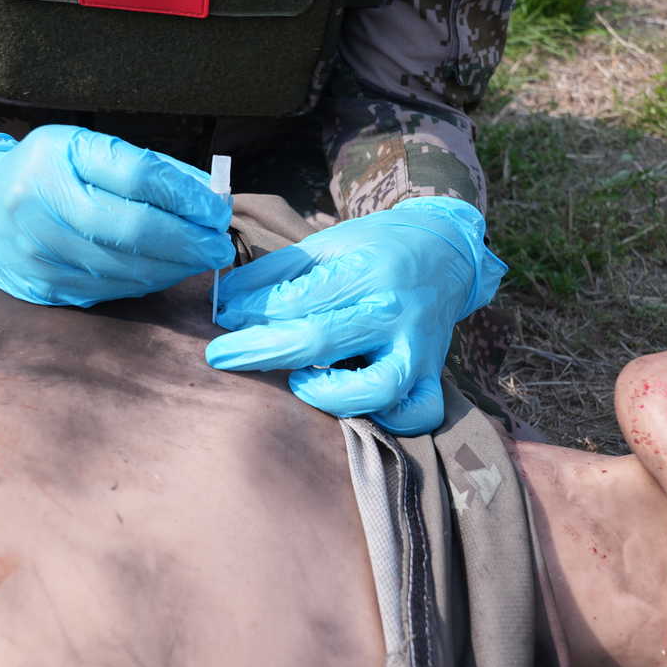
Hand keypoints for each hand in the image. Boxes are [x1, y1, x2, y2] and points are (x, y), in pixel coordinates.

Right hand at [0, 126, 232, 306]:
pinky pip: (110, 290)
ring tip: (200, 257)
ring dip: (174, 267)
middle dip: (188, 241)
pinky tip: (167, 272)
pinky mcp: (43, 287)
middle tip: (220, 246)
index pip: (135, 177)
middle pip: (132, 230)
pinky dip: (148, 283)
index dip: (185, 196)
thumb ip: (148, 168)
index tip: (217, 208)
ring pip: (125, 268)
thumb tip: (210, 197)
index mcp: (54, 158)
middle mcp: (38, 205)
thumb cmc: (47, 173)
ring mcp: (37, 252)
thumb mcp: (87, 149)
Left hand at [205, 197, 506, 435]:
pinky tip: (356, 409)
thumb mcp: (326, 245)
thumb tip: (224, 301)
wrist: (446, 251)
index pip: (297, 299)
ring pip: (376, 389)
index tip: (222, 319)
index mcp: (366, 270)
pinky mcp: (431, 374)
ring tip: (299, 381)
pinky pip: (417, 413)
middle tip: (220, 356)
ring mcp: (416, 347)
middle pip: (321, 340)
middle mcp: (393, 310)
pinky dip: (390, 422)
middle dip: (261, 350)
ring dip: (328, 394)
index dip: (250, 312)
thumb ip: (274, 273)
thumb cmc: (375, 248)